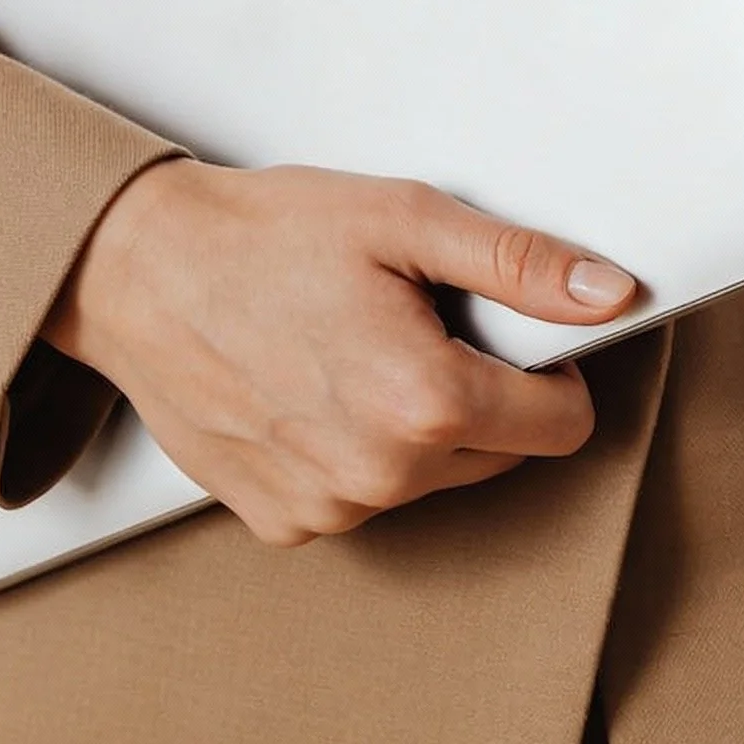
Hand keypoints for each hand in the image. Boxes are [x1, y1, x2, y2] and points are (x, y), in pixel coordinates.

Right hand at [43, 158, 638, 546]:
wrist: (133, 270)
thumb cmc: (260, 237)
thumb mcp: (406, 220)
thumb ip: (522, 264)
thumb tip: (611, 294)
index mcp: (424, 403)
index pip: (563, 425)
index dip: (549, 370)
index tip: (505, 333)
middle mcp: (380, 476)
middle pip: (500, 453)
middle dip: (479, 395)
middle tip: (413, 326)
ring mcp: (328, 509)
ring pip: (432, 480)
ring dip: (416, 428)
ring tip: (353, 351)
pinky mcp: (283, 523)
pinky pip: (362, 498)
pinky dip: (354, 452)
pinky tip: (311, 390)